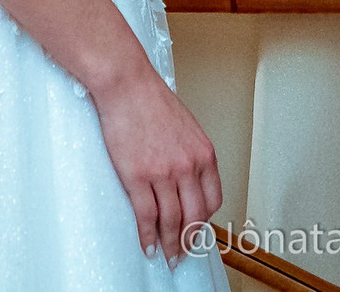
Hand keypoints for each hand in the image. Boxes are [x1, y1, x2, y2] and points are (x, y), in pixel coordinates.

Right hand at [87, 62, 222, 263]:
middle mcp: (188, 166)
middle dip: (189, 240)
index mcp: (203, 154)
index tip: (197, 230)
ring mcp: (164, 173)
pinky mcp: (138, 176)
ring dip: (170, 244)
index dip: (205, 221)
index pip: (212, 199)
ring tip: (167, 255)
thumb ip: (190, 154)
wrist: (127, 85)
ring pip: (171, 221)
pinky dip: (148, 236)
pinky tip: (148, 245)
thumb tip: (187, 179)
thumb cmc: (151, 100)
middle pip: (194, 216)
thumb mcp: (185, 128)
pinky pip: (146, 215)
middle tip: (183, 253)